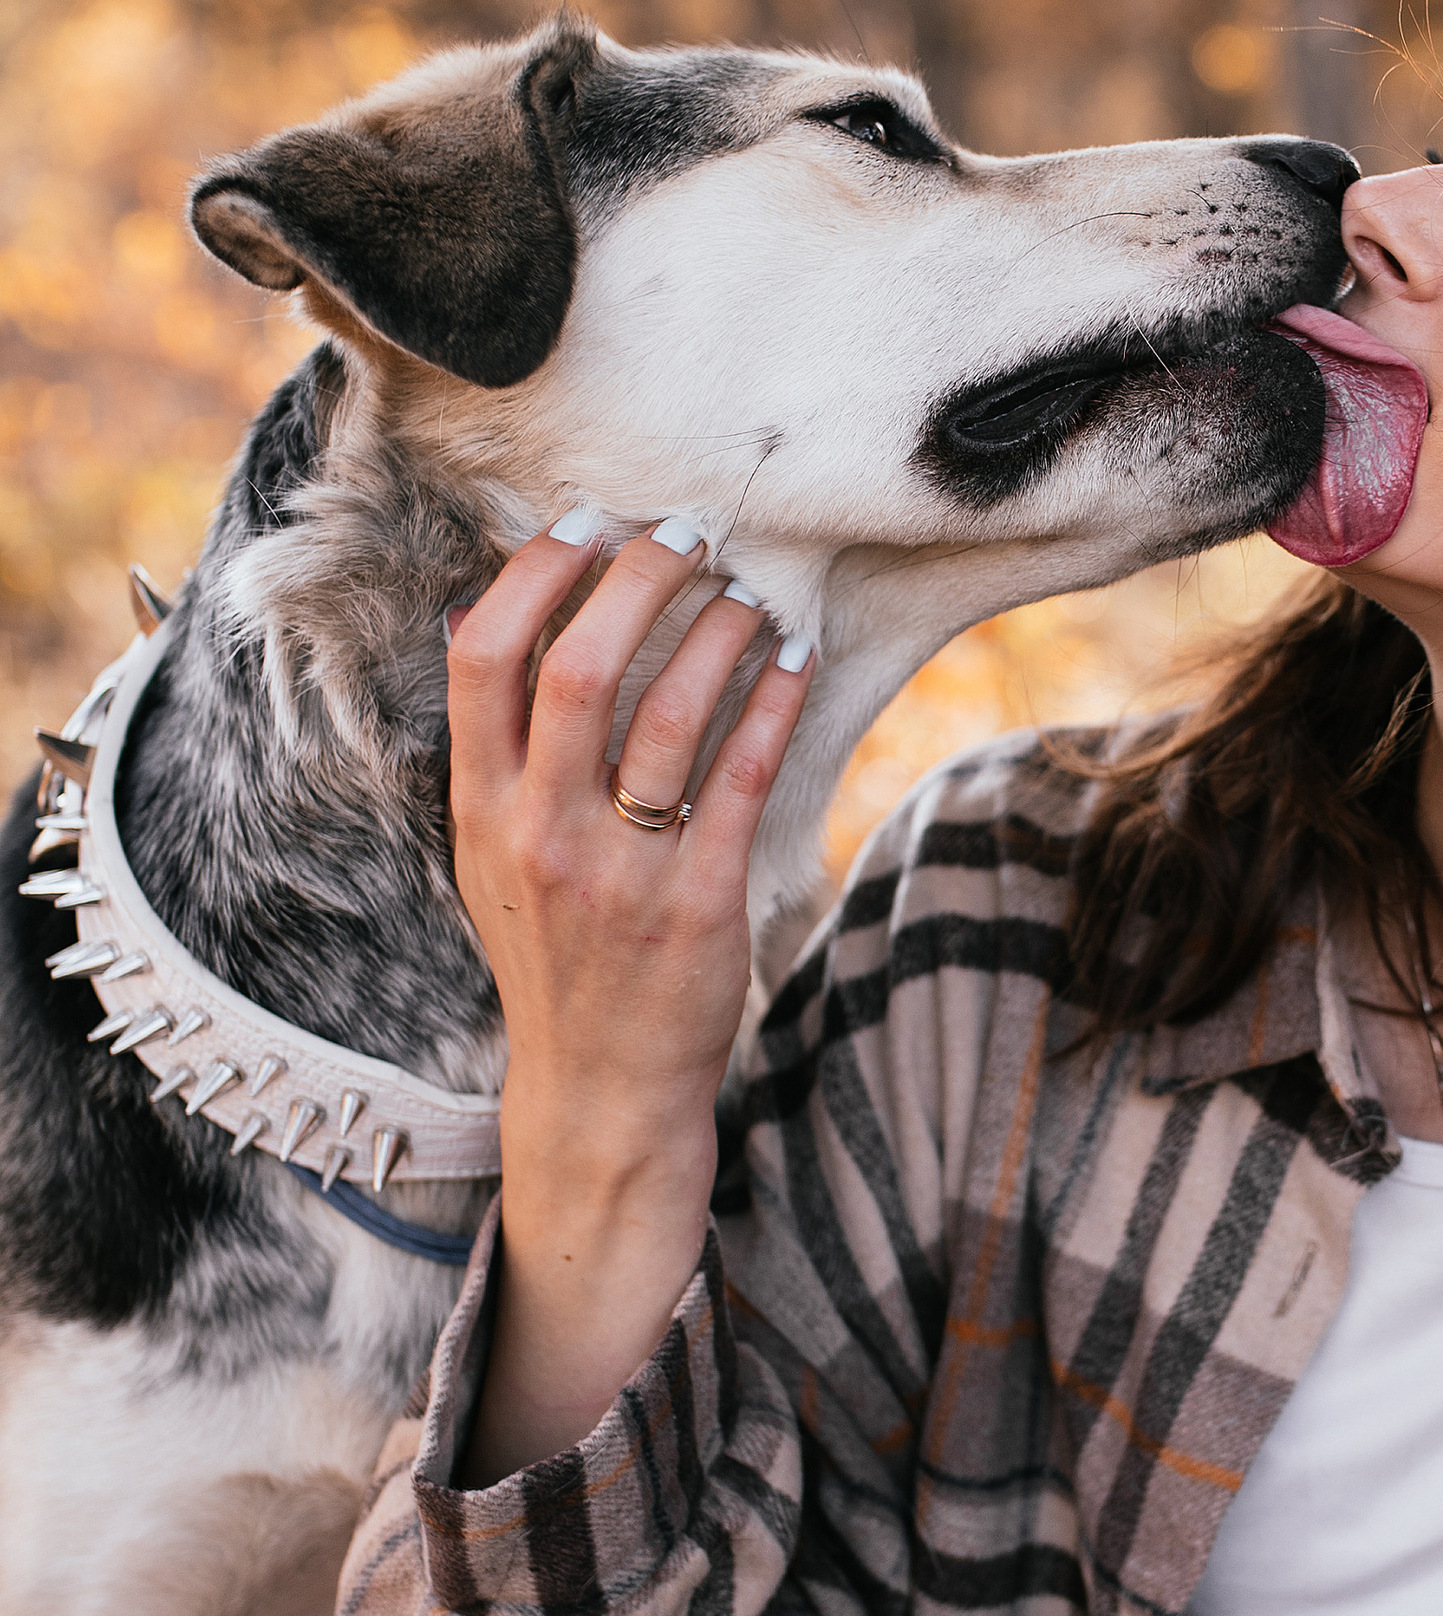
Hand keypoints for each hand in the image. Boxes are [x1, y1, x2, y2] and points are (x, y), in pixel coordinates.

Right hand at [445, 515, 814, 1478]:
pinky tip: (796, 661)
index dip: (536, 574)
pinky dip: (774, 704)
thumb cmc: (554, 956)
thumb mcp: (491, 858)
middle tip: (689, 538)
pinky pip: (742, 778)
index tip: (589, 526)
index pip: (483, 658)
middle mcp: (542, 833)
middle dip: (640, 581)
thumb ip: (491, 751)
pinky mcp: (700, 903)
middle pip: (579, 667)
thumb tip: (473, 619)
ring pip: (670, 715)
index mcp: (482, 810)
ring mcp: (621, 872)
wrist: (599, 1090)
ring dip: (719, 632)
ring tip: (751, 594)